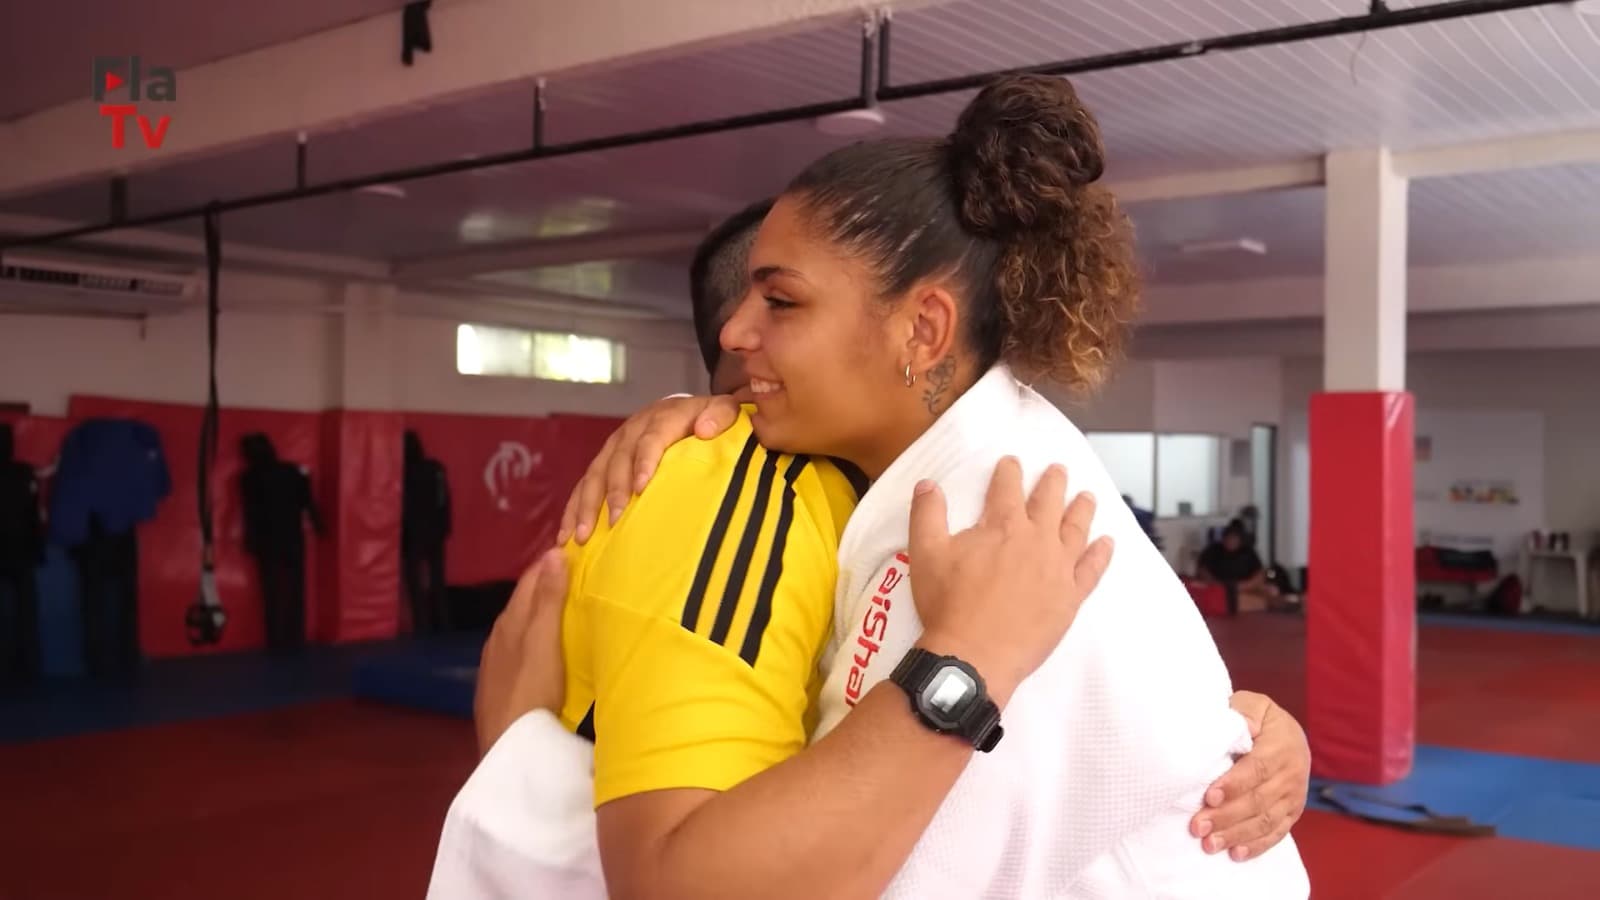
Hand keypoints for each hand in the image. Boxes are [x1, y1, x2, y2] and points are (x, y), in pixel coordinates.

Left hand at [473, 548, 570, 756]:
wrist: (507, 745)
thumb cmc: (531, 690)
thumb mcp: (544, 642)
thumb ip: (549, 600)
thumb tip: (554, 553)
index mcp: (510, 621)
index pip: (530, 579)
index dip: (550, 562)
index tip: (577, 551)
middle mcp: (499, 636)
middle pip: (524, 601)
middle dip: (547, 584)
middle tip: (579, 574)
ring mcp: (497, 662)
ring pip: (520, 625)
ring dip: (541, 612)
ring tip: (569, 607)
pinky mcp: (500, 684)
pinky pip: (519, 648)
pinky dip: (535, 637)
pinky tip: (546, 648)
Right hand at [556, 393, 746, 544]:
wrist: (687, 411)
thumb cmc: (710, 420)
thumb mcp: (724, 411)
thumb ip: (721, 415)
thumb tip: (705, 430)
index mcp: (663, 417)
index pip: (652, 438)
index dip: (645, 462)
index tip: (642, 488)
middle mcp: (633, 430)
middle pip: (618, 460)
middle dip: (614, 491)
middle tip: (616, 521)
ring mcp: (614, 447)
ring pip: (595, 474)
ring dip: (587, 506)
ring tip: (582, 536)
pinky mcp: (604, 462)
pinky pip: (584, 485)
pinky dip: (574, 510)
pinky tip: (566, 535)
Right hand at [908, 458, 1112, 704]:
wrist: (975, 655)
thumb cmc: (948, 603)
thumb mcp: (926, 553)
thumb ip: (927, 513)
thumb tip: (928, 484)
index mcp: (1003, 525)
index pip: (1008, 488)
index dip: (1009, 472)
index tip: (1012, 462)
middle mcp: (1037, 540)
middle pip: (1049, 503)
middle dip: (1053, 483)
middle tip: (1058, 470)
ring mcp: (1058, 569)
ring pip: (1076, 530)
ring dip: (1082, 510)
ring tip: (1087, 497)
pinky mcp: (1070, 597)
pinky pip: (1092, 570)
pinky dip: (1101, 554)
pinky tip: (1107, 543)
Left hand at [1190, 690, 1310, 860]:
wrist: (1287, 733)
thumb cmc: (1259, 718)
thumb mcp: (1253, 704)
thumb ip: (1245, 711)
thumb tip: (1241, 725)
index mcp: (1282, 745)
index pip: (1258, 768)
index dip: (1234, 785)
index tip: (1209, 796)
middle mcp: (1292, 773)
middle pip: (1259, 800)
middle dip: (1227, 816)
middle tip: (1198, 826)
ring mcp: (1295, 796)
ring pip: (1266, 820)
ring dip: (1237, 835)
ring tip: (1209, 844)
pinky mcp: (1293, 812)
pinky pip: (1277, 832)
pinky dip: (1257, 846)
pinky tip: (1236, 854)